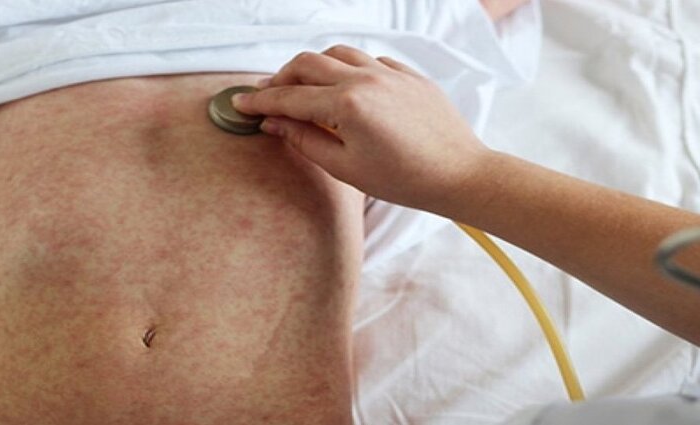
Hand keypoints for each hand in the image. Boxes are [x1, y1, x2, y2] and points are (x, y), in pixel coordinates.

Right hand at [232, 45, 490, 210]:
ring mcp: (389, 72)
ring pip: (337, 52)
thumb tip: (274, 123)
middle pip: (307, 63)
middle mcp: (365, 78)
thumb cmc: (403, 179)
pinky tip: (345, 88)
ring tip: (302, 87)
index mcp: (347, 104)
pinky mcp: (408, 74)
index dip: (260, 102)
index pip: (290, 98)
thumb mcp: (345, 168)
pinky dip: (347, 68)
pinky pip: (368, 60)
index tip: (240, 104)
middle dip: (281, 78)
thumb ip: (305, 140)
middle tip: (267, 96)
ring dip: (313, 66)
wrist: (459, 174)